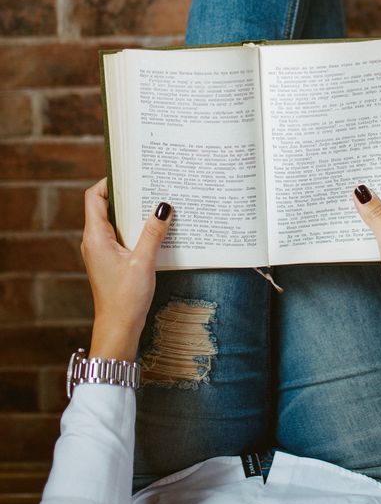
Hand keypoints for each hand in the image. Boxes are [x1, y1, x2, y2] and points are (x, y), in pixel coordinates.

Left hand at [81, 178, 172, 360]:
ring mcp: (102, 251)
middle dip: (127, 195)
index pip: (95, 197)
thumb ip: (153, 233)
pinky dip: (135, 229)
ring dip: (133, 213)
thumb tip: (163, 206)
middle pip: (106, 206)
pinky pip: (121, 236)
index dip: (109, 182)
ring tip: (155, 203)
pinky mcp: (111, 261)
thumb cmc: (125, 299)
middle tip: (150, 184)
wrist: (118, 329)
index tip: (130, 174)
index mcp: (95, 237)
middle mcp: (94, 241)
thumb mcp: (143, 262)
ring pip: (115, 222)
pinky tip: (155, 230)